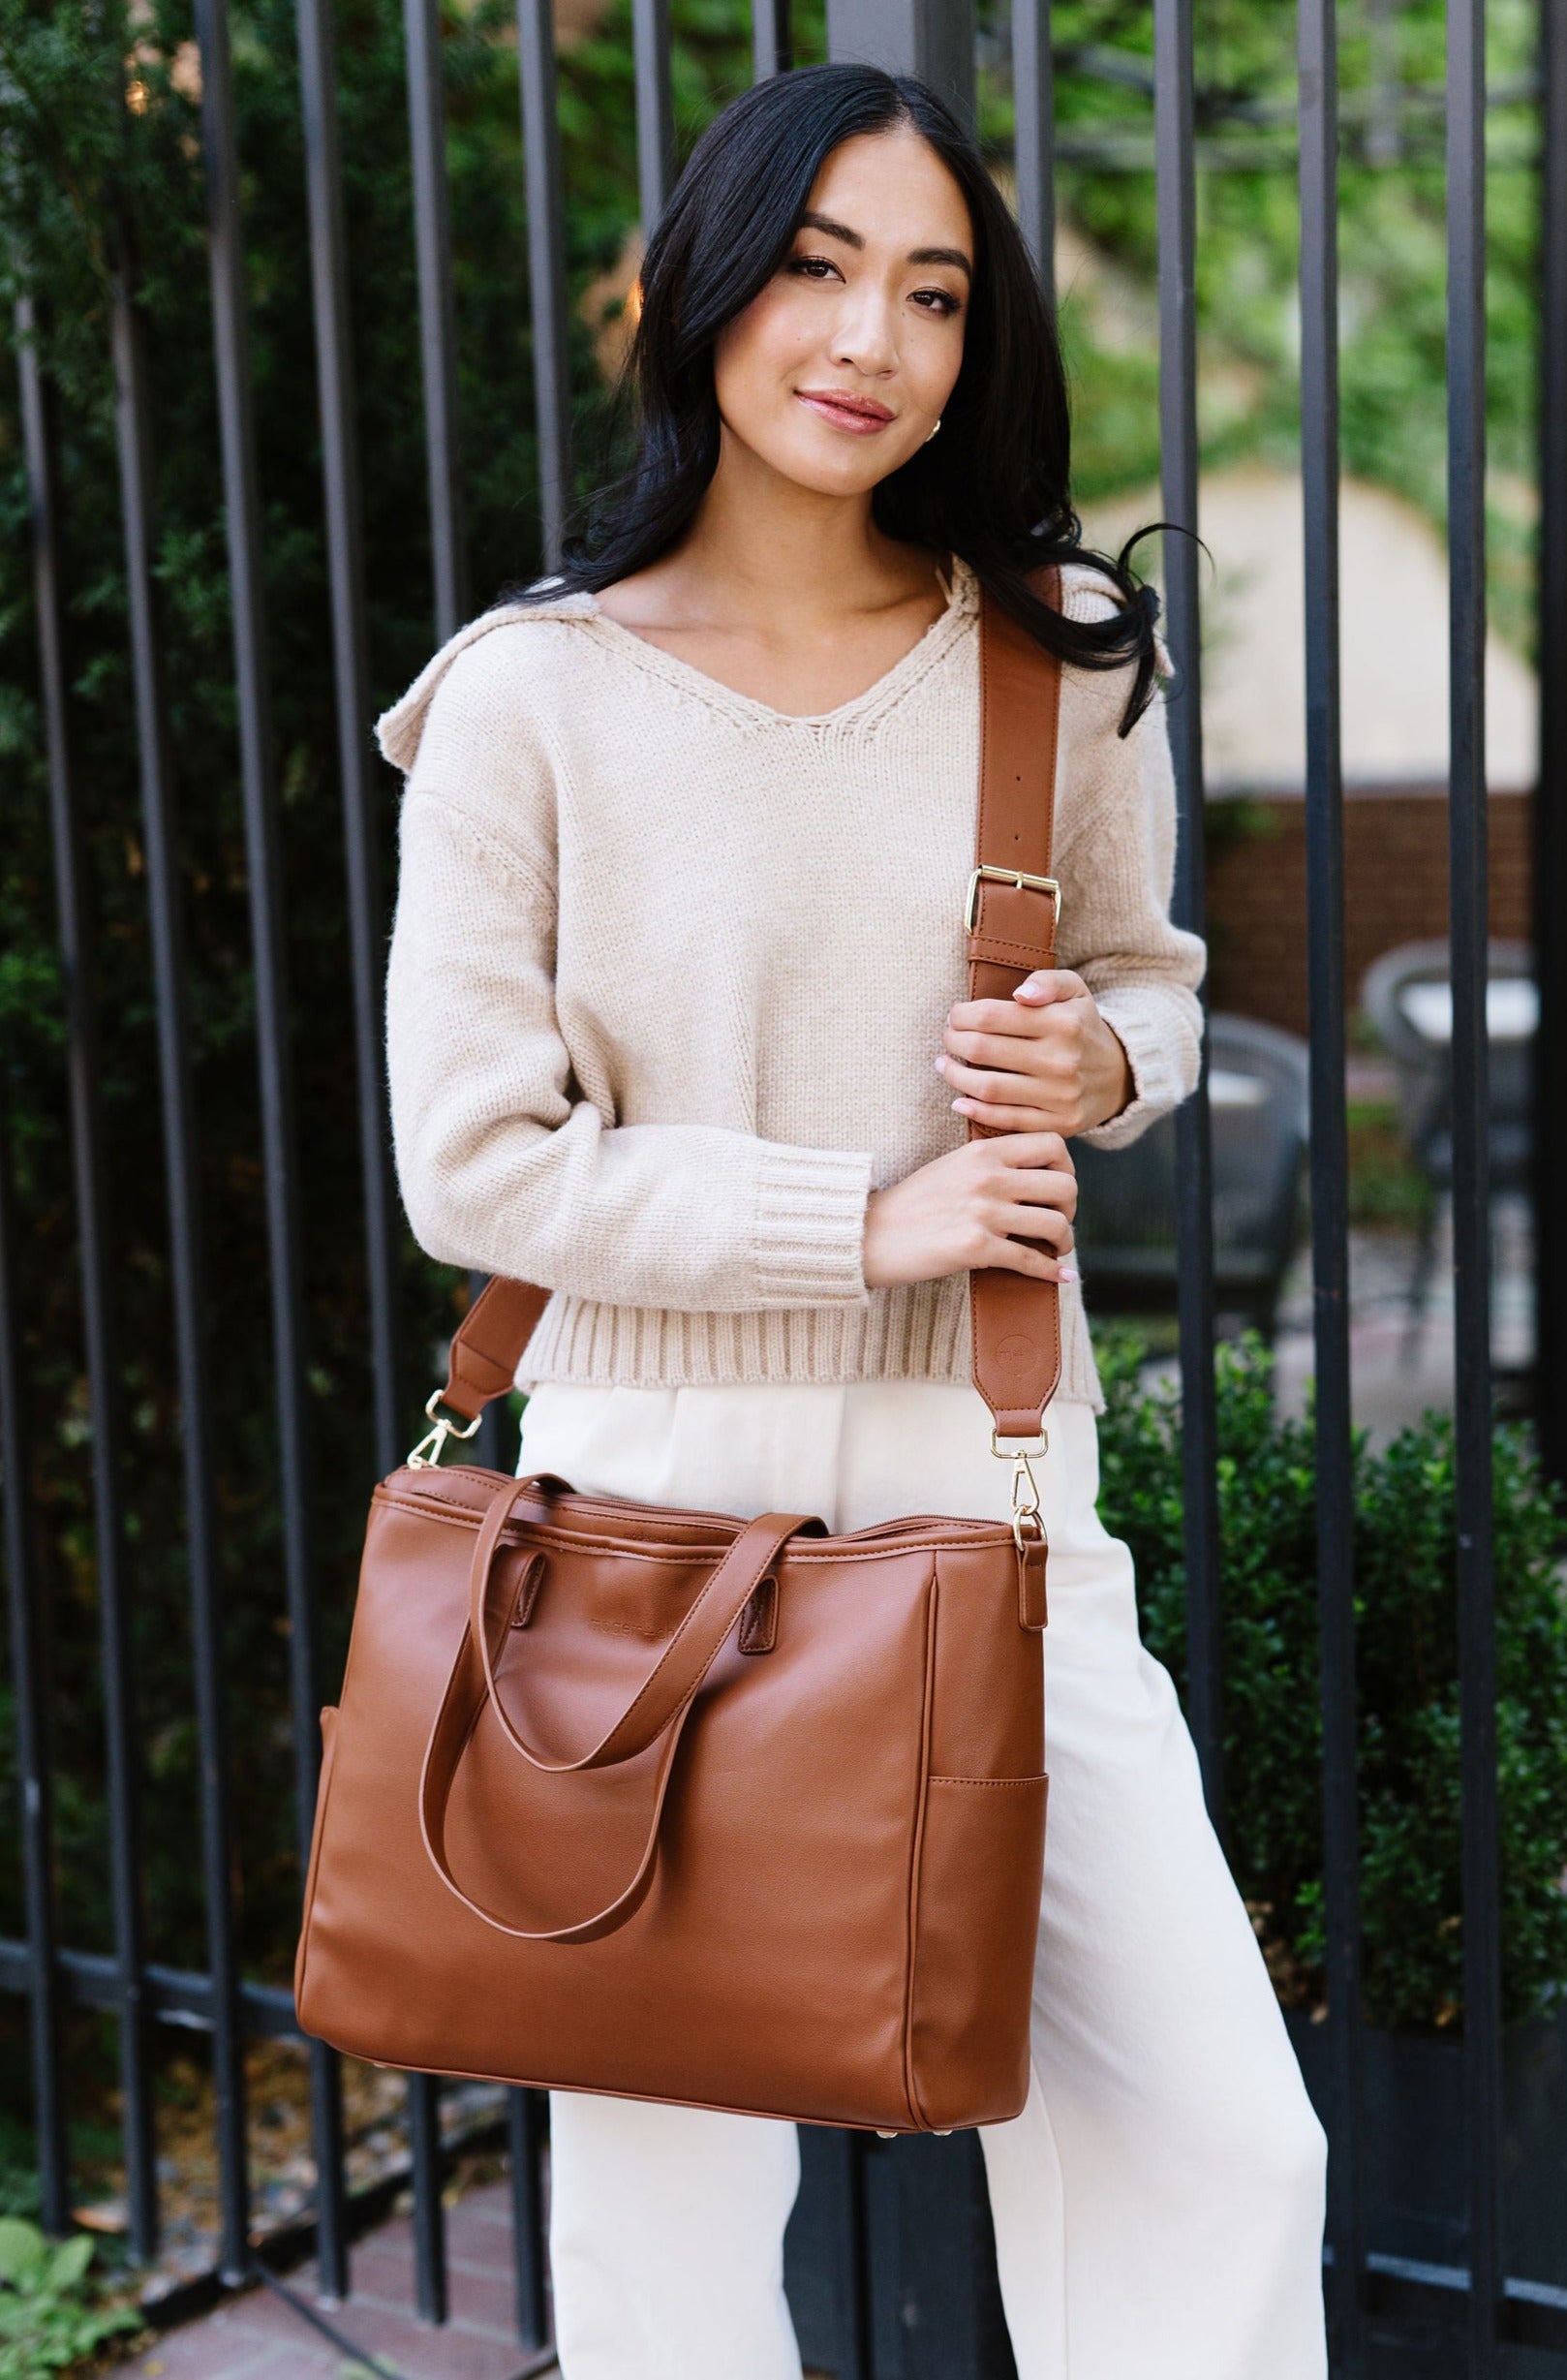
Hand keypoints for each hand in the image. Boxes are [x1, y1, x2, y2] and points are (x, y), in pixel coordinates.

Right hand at [862, 1133, 1077, 1290]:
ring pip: (1055, 1225)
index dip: (1067, 1166)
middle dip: (1070, 1208)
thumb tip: (1033, 1175)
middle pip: (1064, 1186)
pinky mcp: (975, 1248)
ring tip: (1057, 1248)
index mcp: (983, 1151)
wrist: (870, 1234)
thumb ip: (990, 1163)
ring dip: (1065, 1241)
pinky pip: (1031, 1261)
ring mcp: (983, 1212)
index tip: (1059, 1185)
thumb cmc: (912, 1203)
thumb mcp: (952, 1166)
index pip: (1053, 1144)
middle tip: (1059, 1220)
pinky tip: (1060, 1278)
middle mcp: (988, 1177)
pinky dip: (1052, 1273)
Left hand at [936, 970, 1132, 1136]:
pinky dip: (975, 1111)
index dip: (962, 1015)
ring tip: (944, 1065)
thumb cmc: (1082, 1027)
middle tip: (948, 1038)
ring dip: (955, 1076)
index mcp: (1063, 1022)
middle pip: (982, 1049)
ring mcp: (1060, 1095)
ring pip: (988, 1087)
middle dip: (953, 1041)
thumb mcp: (1075, 991)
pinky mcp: (1058, 1123)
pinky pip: (1005, 1120)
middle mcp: (1062, 1059)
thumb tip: (1021, 993)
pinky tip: (959, 1100)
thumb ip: (1048, 981)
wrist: (1118, 1076)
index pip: (991, 1015)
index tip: (955, 1016)